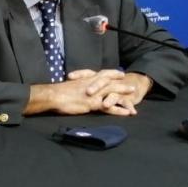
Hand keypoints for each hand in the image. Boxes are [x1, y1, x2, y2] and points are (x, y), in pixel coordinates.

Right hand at [26, 70, 151, 115]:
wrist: (53, 96)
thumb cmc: (58, 92)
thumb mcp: (70, 86)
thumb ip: (77, 86)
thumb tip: (77, 88)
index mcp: (87, 79)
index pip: (103, 74)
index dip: (112, 73)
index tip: (120, 73)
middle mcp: (93, 84)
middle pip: (111, 82)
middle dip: (122, 83)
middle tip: (132, 85)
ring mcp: (94, 94)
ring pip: (113, 92)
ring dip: (124, 94)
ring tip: (134, 96)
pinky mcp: (93, 103)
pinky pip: (110, 107)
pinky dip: (119, 109)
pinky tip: (127, 112)